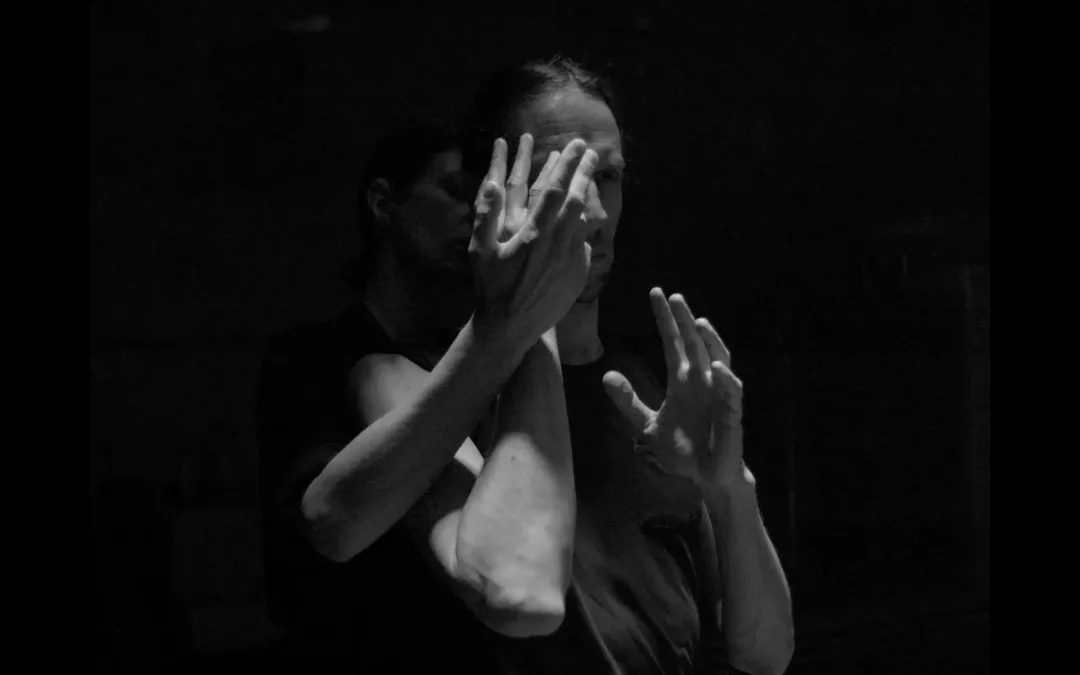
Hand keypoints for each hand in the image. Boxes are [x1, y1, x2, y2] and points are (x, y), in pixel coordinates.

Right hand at [470, 134, 599, 345]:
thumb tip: (493, 183)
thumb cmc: (492, 288)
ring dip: (587, 196)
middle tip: (593, 153)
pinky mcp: (579, 273)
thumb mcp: (481, 251)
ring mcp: (572, 259)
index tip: (576, 145)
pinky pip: (582, 242)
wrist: (512, 327)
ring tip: (587, 179)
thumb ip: (486, 215)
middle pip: (577, 200)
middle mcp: (557, 244)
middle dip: (585, 172)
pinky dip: (581, 226)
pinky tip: (578, 219)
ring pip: (584, 220)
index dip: (567, 165)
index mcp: (534, 234)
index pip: (554, 191)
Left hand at [602, 288, 748, 488]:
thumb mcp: (647, 426)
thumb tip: (606, 375)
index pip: (673, 343)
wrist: (705, 477)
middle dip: (684, 320)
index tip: (656, 294)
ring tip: (698, 322)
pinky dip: (726, 379)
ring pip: (718, 359)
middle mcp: (702, 381)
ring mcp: (718, 394)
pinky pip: (731, 392)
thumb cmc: (682, 450)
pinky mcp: (732, 413)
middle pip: (693, 343)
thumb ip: (628, 402)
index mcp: (682, 381)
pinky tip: (716, 367)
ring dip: (710, 341)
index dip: (665, 320)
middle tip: (674, 296)